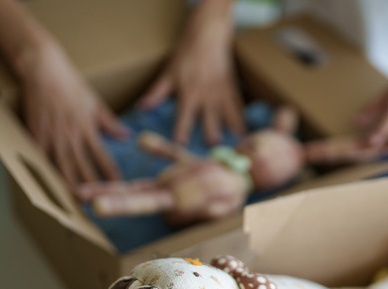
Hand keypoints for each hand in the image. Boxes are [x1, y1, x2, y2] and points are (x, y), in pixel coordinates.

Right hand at [19, 42, 127, 187]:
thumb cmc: (71, 84)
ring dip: (68, 185)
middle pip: (82, 167)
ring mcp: (52, 136)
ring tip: (75, 201)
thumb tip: (126, 136)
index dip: (110, 173)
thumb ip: (110, 123)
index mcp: (88, 128)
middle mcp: (71, 135)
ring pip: (61, 166)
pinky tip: (48, 185)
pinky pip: (40, 157)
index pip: (103, 157)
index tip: (119, 187)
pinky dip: (44, 171)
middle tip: (97, 202)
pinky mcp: (35, 133)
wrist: (43, 69)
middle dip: (90, 186)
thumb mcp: (95, 103)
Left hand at [137, 1, 244, 145]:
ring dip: (230, 132)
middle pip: (210, 119)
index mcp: (189, 92)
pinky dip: (241, 121)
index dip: (182, 131)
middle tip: (214, 153)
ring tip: (236, 148)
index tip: (181, 146)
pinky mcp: (231, 90)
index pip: (184, 116)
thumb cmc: (186, 54)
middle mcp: (207, 95)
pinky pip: (238, 108)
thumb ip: (157, 93)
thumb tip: (142, 108)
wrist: (208, 37)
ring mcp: (221, 93)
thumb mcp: (168, 73)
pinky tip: (245, 133)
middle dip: (212, 135)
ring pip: (227, 116)